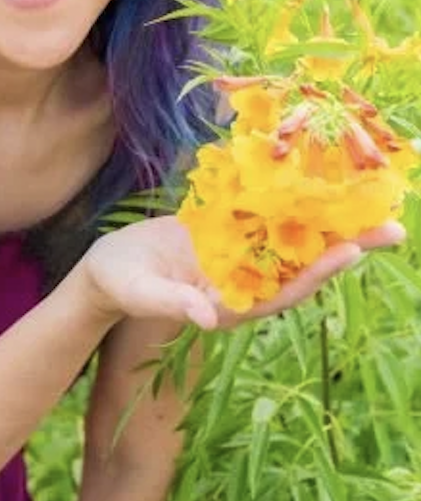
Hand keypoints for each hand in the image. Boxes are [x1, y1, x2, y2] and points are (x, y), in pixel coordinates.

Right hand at [81, 215, 405, 330]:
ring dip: (330, 221)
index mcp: (230, 302)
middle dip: (346, 245)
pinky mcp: (228, 232)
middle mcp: (244, 280)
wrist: (108, 270)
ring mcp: (239, 255)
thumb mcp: (141, 293)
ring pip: (292, 238)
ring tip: (371, 201)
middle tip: (393, 227)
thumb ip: (174, 304)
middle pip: (302, 263)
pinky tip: (318, 182)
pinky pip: (267, 217)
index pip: (283, 290)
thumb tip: (206, 318)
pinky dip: (292, 203)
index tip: (349, 252)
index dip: (316, 273)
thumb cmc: (121, 285)